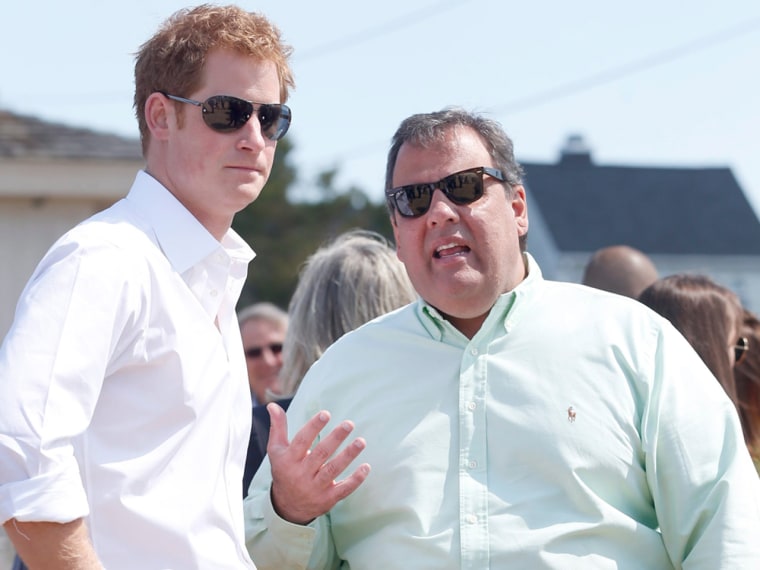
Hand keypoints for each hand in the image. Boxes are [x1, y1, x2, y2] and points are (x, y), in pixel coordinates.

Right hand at [266, 403, 369, 524]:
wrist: (287, 507)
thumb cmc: (284, 471)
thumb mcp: (276, 450)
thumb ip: (278, 427)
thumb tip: (272, 405)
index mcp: (289, 460)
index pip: (302, 441)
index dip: (313, 427)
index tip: (326, 414)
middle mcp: (301, 474)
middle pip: (320, 454)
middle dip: (335, 438)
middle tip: (349, 424)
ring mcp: (315, 488)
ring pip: (333, 470)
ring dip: (348, 455)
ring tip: (361, 441)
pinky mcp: (327, 499)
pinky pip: (343, 490)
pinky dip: (355, 479)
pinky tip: (366, 467)